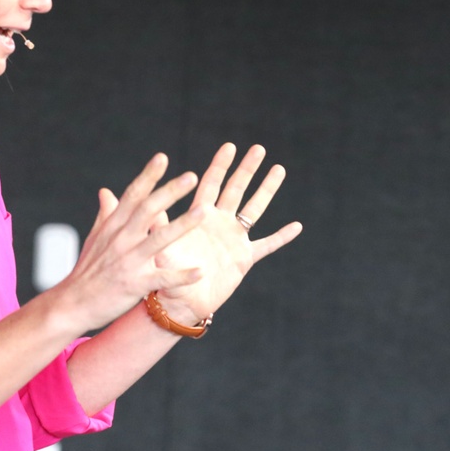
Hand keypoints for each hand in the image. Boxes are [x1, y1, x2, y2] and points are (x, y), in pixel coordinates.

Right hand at [52, 153, 205, 331]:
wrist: (72, 303)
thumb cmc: (87, 270)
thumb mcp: (95, 238)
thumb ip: (105, 214)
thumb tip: (106, 191)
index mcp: (113, 227)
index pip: (132, 196)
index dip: (148, 176)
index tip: (162, 157)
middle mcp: (121, 240)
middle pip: (147, 210)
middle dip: (170, 192)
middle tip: (191, 176)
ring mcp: (128, 262)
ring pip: (158, 240)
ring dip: (182, 225)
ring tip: (203, 211)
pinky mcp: (134, 285)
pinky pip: (162, 279)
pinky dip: (181, 276)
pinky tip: (201, 271)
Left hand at [153, 143, 302, 323]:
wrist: (179, 303)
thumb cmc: (164, 275)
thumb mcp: (160, 249)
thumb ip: (160, 230)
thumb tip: (152, 213)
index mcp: (199, 217)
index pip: (211, 184)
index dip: (220, 165)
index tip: (230, 146)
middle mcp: (218, 223)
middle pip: (236, 189)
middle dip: (247, 168)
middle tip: (258, 148)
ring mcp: (233, 239)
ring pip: (254, 209)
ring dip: (267, 189)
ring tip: (279, 169)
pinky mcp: (244, 259)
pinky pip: (267, 245)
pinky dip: (281, 236)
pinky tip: (297, 226)